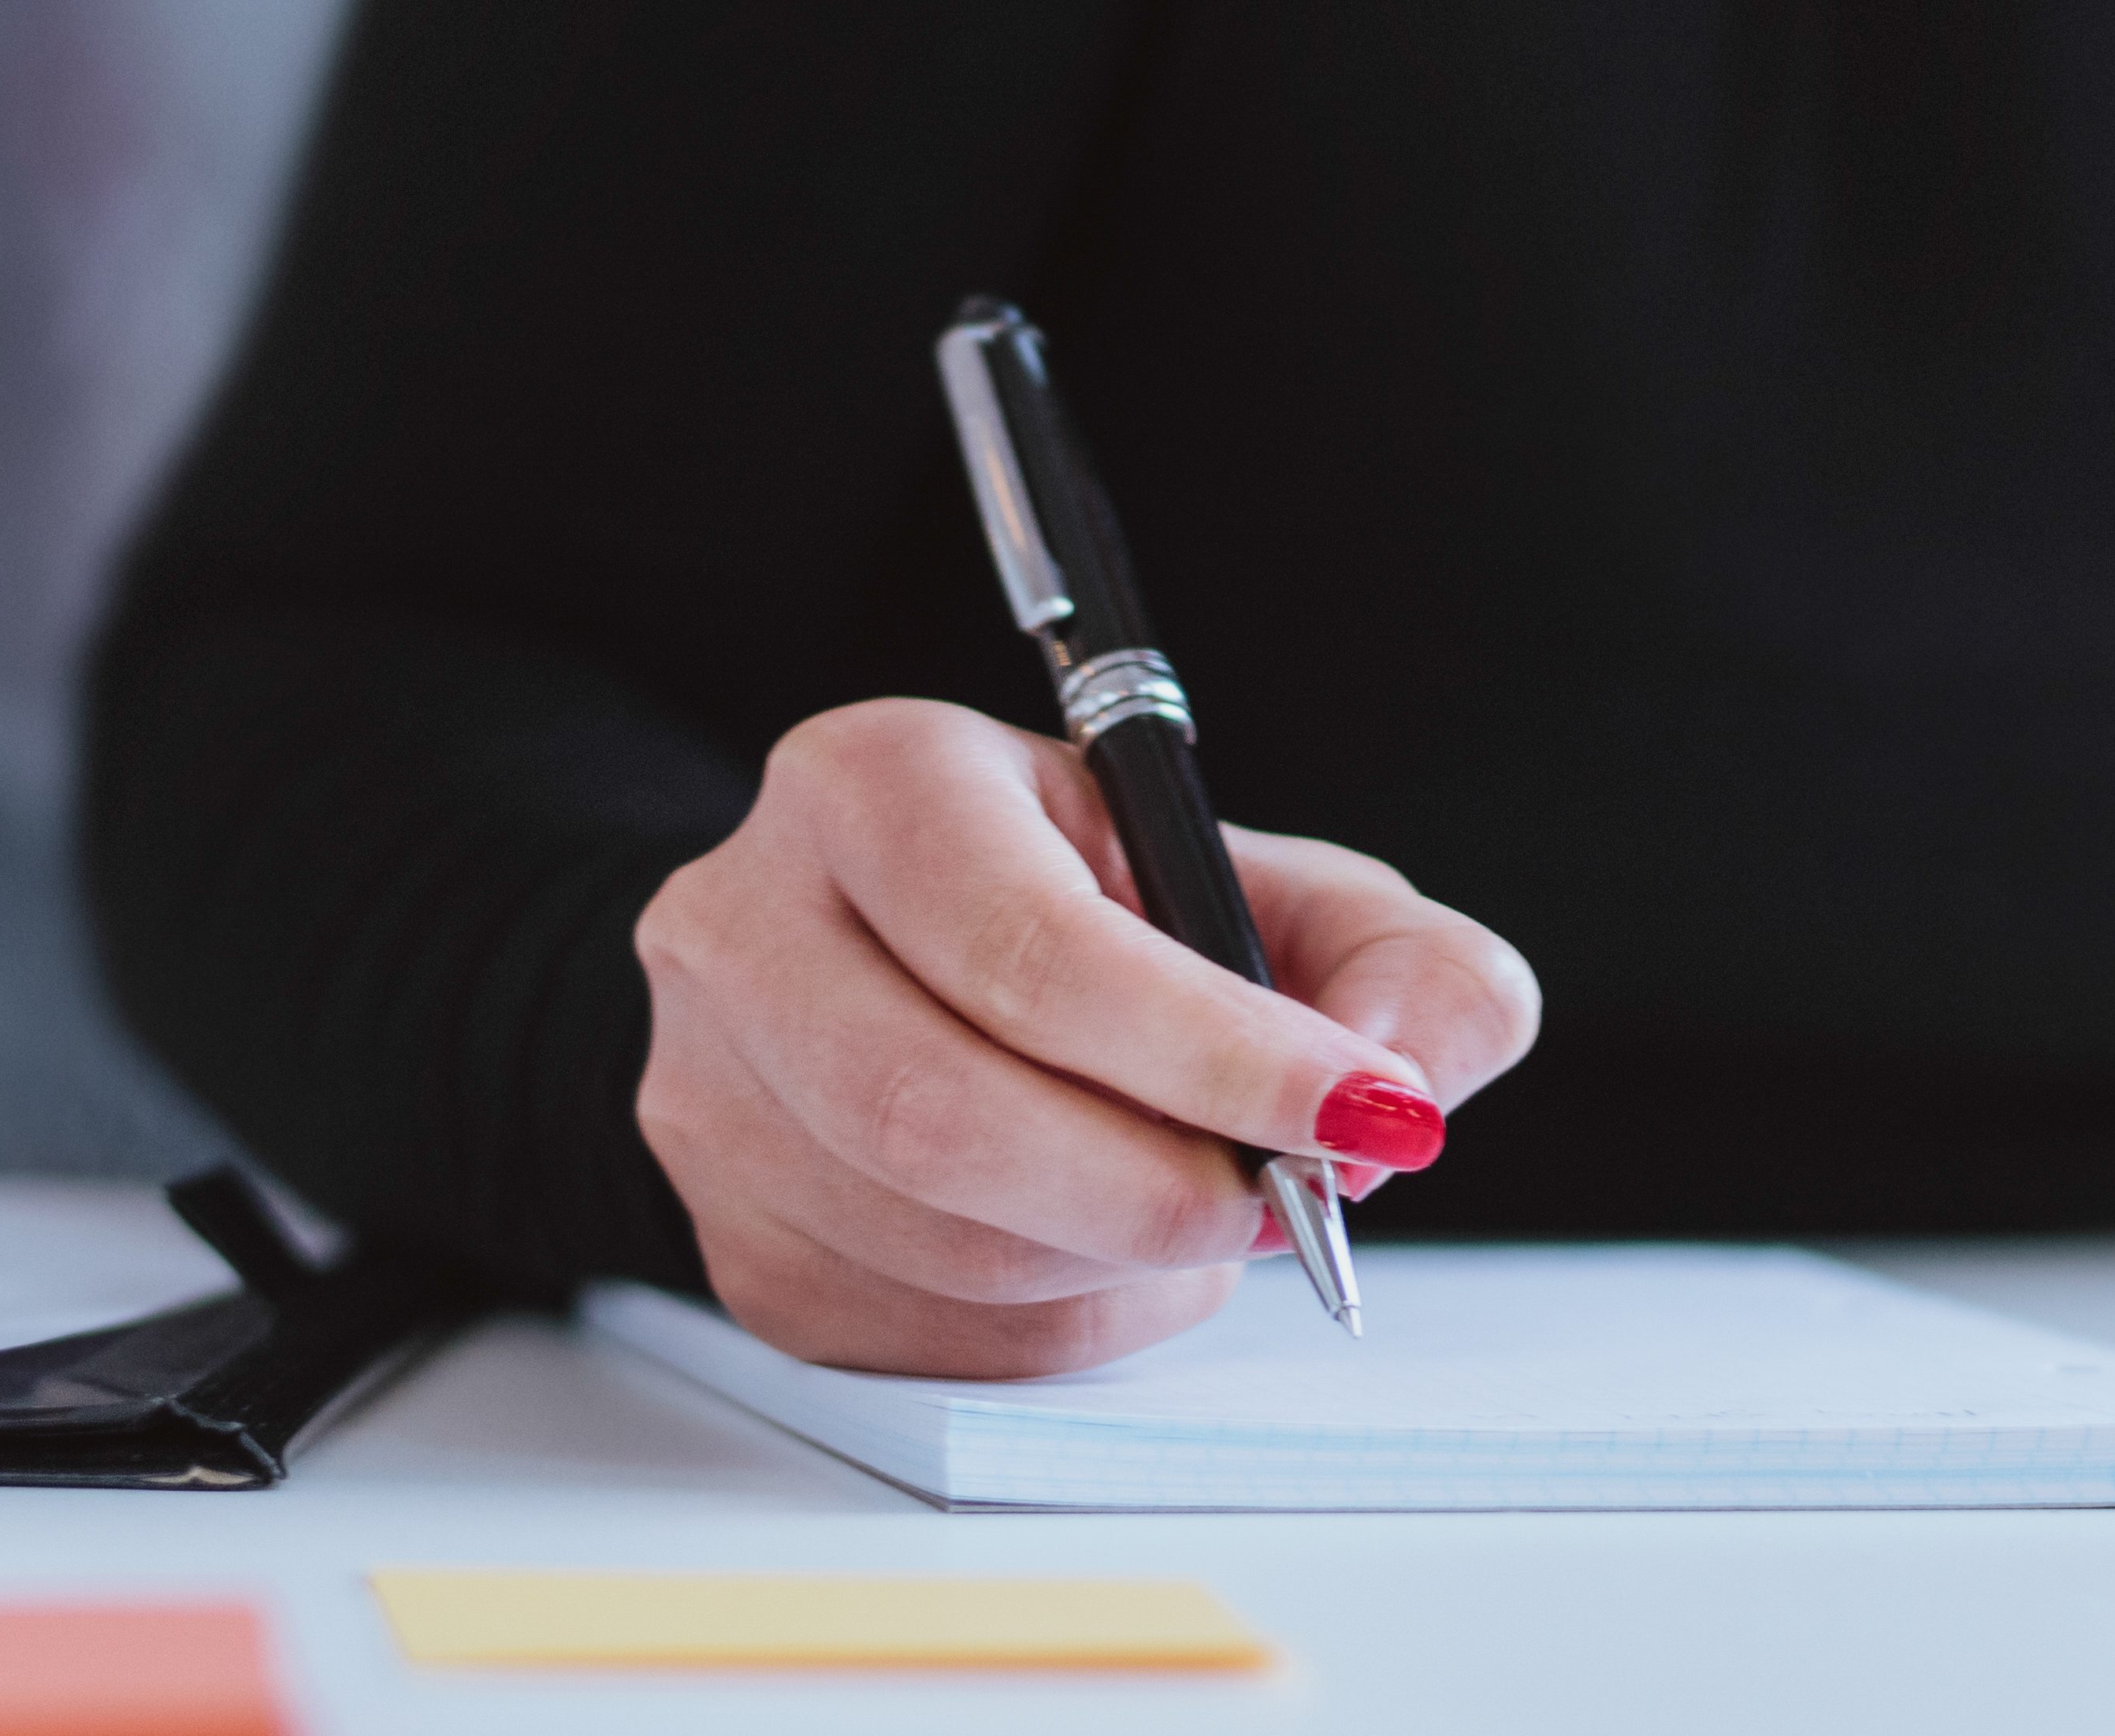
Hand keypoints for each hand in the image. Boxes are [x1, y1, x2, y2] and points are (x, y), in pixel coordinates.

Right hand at [634, 695, 1540, 1376]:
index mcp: (880, 783)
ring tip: (1202, 1205)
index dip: (1212, 1052)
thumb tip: (1398, 1086)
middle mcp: (748, 924)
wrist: (929, 971)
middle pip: (944, 1113)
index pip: (1029, 948)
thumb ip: (1404, 964)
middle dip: (1160, 1185)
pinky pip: (915, 1332)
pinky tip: (1105, 1252)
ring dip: (1119, 1263)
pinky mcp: (729, 1236)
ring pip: (936, 1243)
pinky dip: (1059, 1323)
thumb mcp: (1286, 892)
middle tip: (1290, 1199)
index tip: (1358, 1111)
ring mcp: (710, 1092)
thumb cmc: (1121, 925)